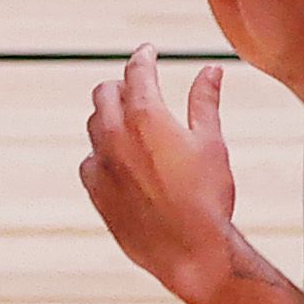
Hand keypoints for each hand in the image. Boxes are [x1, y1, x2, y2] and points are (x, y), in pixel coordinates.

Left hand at [80, 45, 243, 301]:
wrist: (191, 252)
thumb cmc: (208, 198)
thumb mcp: (212, 143)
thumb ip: (205, 101)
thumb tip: (210, 70)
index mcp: (146, 116)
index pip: (136, 71)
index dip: (142, 57)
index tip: (147, 51)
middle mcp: (115, 134)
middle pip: (105, 92)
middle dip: (122, 86)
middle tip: (139, 90)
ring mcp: (100, 162)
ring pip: (95, 124)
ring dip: (110, 117)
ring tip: (133, 125)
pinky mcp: (94, 189)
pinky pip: (90, 160)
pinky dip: (103, 154)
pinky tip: (121, 162)